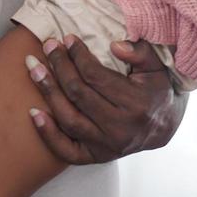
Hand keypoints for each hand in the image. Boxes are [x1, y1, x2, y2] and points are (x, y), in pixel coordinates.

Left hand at [26, 36, 185, 163]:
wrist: (163, 128)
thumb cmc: (155, 91)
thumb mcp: (157, 67)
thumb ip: (141, 52)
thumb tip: (115, 46)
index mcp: (136, 104)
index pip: (95, 76)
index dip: (78, 55)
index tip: (67, 39)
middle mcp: (119, 128)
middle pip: (78, 94)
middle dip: (59, 66)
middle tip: (48, 46)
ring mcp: (106, 146)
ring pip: (69, 118)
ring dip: (48, 92)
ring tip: (34, 69)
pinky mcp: (96, 157)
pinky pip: (66, 151)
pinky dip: (47, 134)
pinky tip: (33, 113)